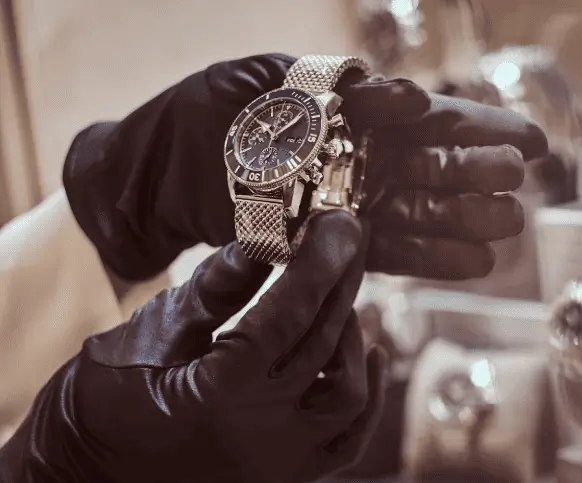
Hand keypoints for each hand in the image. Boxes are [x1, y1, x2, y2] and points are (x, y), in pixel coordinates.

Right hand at [0, 211, 387, 482]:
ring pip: (349, 394)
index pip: (290, 313)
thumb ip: (213, 291)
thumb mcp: (148, 336)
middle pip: (325, 344)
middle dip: (340, 283)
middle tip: (346, 242)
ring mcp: (279, 465)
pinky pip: (347, 440)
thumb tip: (262, 239)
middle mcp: (262, 436)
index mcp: (221, 396)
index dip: (319, 261)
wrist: (81, 477)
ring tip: (337, 298)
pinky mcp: (285, 477)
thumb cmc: (97, 406)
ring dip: (351, 338)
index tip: (337, 224)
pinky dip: (366, 395)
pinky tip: (368, 354)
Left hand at [63, 53, 550, 281]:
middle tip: (521, 180)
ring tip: (508, 226)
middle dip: (480, 173)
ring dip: (467, 220)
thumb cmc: (209, 109)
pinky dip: (433, 258)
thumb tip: (406, 99)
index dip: (482, 129)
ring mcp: (353, 204)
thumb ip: (338, 86)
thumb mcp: (265, 76)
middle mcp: (363, 160)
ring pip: (423, 212)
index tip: (530, 139)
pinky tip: (476, 262)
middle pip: (437, 166)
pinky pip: (392, 252)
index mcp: (355, 114)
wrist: (161, 171)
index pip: (432, 119)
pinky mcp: (334, 244)